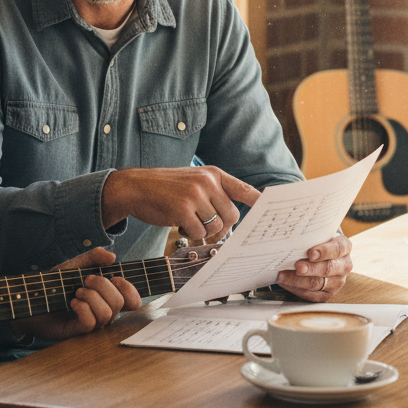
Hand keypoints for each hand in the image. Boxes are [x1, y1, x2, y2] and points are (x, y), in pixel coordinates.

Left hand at [10, 247, 140, 342]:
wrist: (33, 297)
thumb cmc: (56, 282)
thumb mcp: (75, 265)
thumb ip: (93, 257)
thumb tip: (112, 256)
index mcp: (107, 296)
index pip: (133, 300)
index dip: (129, 289)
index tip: (113, 277)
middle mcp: (103, 311)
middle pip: (120, 303)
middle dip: (103, 286)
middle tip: (86, 280)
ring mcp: (92, 323)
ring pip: (107, 314)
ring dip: (91, 297)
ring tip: (77, 292)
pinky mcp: (78, 331)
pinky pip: (91, 322)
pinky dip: (82, 308)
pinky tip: (72, 302)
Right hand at [101, 165, 258, 239]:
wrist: (135, 186)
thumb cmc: (165, 188)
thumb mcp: (193, 180)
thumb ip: (214, 192)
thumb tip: (234, 216)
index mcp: (212, 173)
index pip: (245, 189)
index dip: (260, 202)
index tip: (272, 212)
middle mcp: (207, 181)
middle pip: (232, 215)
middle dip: (222, 226)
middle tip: (207, 224)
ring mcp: (195, 195)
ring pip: (216, 226)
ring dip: (204, 230)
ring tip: (188, 219)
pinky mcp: (183, 209)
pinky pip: (199, 233)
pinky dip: (190, 234)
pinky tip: (178, 223)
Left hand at [274, 234, 352, 301]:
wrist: (319, 255)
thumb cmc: (315, 242)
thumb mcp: (317, 235)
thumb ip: (309, 235)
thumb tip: (289, 237)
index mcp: (344, 247)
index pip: (337, 248)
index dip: (324, 251)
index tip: (310, 253)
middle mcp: (344, 265)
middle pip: (328, 268)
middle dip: (311, 268)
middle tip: (297, 267)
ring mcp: (337, 282)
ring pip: (318, 283)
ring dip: (298, 280)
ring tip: (282, 276)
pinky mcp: (327, 295)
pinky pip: (311, 295)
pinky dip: (296, 288)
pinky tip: (285, 282)